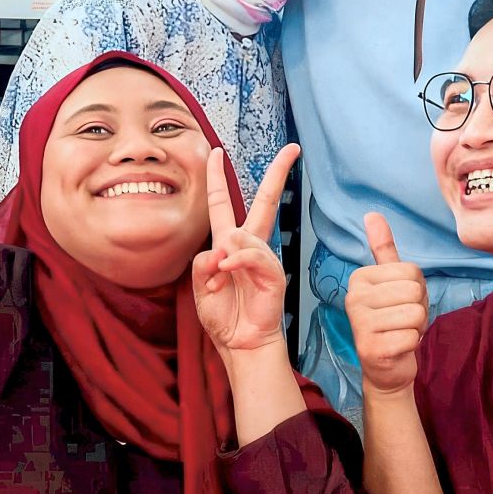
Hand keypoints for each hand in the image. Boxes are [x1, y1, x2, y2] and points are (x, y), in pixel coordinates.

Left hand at [192, 144, 299, 354]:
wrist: (239, 344)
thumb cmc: (223, 316)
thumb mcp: (200, 286)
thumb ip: (204, 263)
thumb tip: (223, 248)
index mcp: (228, 243)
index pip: (224, 202)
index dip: (218, 177)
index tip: (215, 152)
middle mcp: (249, 245)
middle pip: (265, 200)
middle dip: (278, 173)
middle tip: (292, 149)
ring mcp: (264, 258)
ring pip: (246, 234)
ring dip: (226, 256)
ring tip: (220, 279)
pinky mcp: (273, 274)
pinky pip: (254, 256)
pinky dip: (237, 263)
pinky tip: (228, 274)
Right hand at [345, 213, 428, 396]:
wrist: (386, 368)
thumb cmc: (393, 321)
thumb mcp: (390, 283)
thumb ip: (383, 249)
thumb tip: (372, 213)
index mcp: (359, 278)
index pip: (413, 272)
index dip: (417, 290)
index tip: (401, 303)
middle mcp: (354, 298)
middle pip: (415, 292)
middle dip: (418, 309)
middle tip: (402, 321)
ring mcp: (360, 324)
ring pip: (416, 314)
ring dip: (416, 328)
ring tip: (400, 333)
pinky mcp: (371, 348)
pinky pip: (412, 337)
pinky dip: (412, 344)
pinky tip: (398, 348)